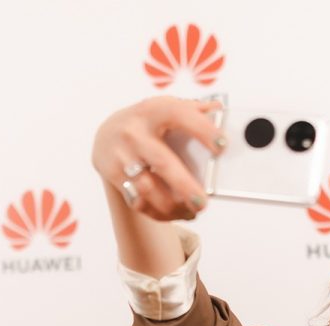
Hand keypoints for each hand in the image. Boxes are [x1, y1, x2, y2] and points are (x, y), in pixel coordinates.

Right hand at [91, 96, 224, 221]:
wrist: (107, 135)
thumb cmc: (146, 123)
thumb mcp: (164, 108)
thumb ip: (192, 110)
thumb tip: (219, 110)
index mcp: (153, 111)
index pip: (179, 115)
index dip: (202, 130)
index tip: (222, 146)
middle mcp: (135, 133)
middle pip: (162, 162)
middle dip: (184, 186)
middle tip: (203, 202)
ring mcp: (122, 156)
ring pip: (147, 189)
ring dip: (172, 206)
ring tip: (192, 211)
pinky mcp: (114, 176)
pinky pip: (138, 201)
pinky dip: (159, 212)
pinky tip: (174, 213)